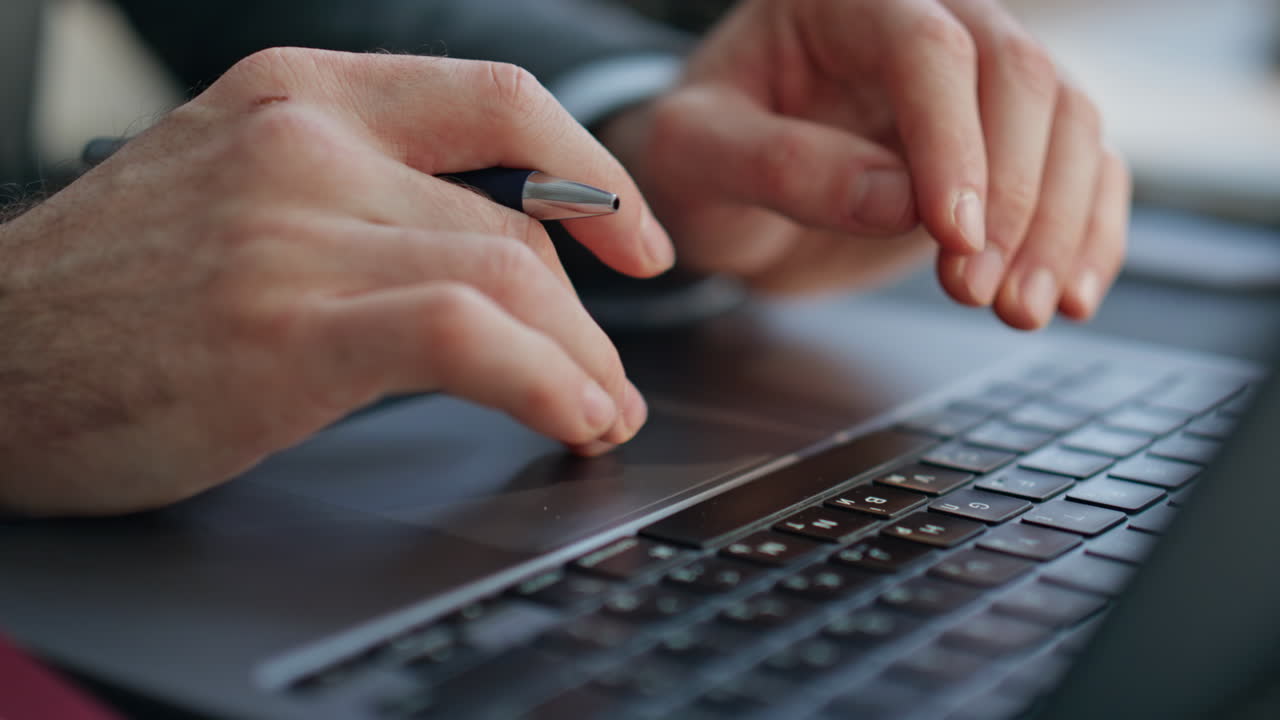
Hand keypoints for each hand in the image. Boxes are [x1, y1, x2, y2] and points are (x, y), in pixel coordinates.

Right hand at [0, 48, 672, 514]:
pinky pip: (466, 335)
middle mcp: (304, 138)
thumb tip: (503, 269)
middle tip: (610, 383)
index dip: (596, 172)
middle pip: (519, 218)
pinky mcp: (284, 325)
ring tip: (597, 414)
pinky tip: (566, 417)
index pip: (502, 98)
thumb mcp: (243, 192)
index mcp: (303, 92)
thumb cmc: (114, 294)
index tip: (638, 245)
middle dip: (588, 318)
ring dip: (581, 361)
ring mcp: (293, 226)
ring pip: (512, 273)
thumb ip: (368, 201)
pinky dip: (542, 380)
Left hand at [602, 0, 1129, 328]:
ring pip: (1067, 119)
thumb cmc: (697, 158)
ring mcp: (973, 88)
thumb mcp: (698, 157)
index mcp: (841, 5)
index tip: (952, 232)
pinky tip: (1071, 295)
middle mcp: (923, 25)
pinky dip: (1088, 233)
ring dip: (1058, 223)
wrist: (720, 190)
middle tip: (980, 291)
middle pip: (1018, 76)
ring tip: (1020, 310)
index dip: (951, 138)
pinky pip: (1081, 168)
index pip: (925, 47)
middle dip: (1015, 192)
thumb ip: (785, 167)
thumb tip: (900, 200)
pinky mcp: (1004, 148)